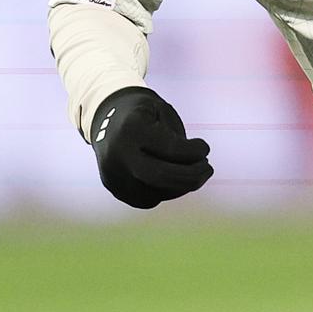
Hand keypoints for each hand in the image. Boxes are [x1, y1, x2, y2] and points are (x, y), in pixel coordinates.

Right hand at [89, 87, 213, 208]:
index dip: (194, 152)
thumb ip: (178, 140)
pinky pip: (147, 199)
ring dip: (182, 186)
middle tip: (208, 168)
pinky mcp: (115, 188)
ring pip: (155, 193)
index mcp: (130, 130)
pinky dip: (167, 191)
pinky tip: (175, 177)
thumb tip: (195, 170)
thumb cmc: (143, 113)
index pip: (169, 149)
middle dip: (190, 177)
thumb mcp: (162, 112)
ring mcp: (113, 175)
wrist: (105, 117)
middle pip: (160, 177)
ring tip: (195, 171)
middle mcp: (117, 156)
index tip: (205, 148)